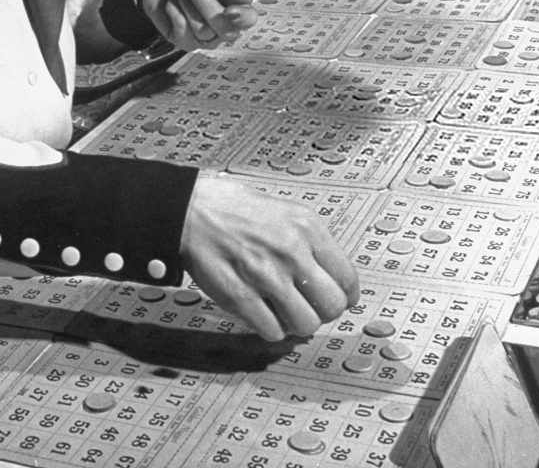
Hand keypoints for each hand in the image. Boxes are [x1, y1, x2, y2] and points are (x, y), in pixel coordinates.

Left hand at [139, 0, 256, 50]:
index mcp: (235, 10)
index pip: (248, 19)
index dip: (242, 17)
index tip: (229, 10)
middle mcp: (222, 28)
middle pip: (225, 30)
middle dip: (208, 7)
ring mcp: (204, 38)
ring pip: (203, 31)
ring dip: (188, 6)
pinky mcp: (184, 42)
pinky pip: (183, 32)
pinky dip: (176, 12)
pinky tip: (173, 4)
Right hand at [181, 173, 358, 340]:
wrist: (190, 210)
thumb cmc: (233, 208)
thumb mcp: (284, 210)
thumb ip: (310, 242)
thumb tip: (332, 276)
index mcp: (306, 226)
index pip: (347, 278)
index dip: (344, 295)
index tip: (337, 298)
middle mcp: (291, 250)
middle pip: (332, 306)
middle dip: (322, 311)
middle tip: (309, 306)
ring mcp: (266, 275)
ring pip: (306, 325)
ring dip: (296, 323)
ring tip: (284, 311)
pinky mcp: (240, 296)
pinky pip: (273, 331)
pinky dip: (270, 328)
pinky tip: (263, 313)